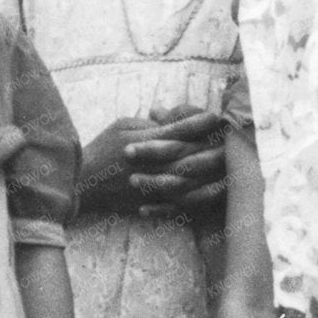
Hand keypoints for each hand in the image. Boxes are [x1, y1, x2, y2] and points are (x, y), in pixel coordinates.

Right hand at [80, 109, 227, 219]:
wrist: (84, 183)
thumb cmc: (103, 148)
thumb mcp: (123, 125)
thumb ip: (150, 123)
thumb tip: (174, 119)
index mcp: (144, 141)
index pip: (178, 129)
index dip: (200, 122)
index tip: (217, 116)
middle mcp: (151, 163)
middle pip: (190, 153)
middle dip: (213, 144)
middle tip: (233, 137)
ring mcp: (153, 185)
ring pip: (191, 177)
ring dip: (213, 169)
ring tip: (232, 162)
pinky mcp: (154, 201)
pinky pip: (183, 200)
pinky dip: (202, 195)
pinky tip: (219, 189)